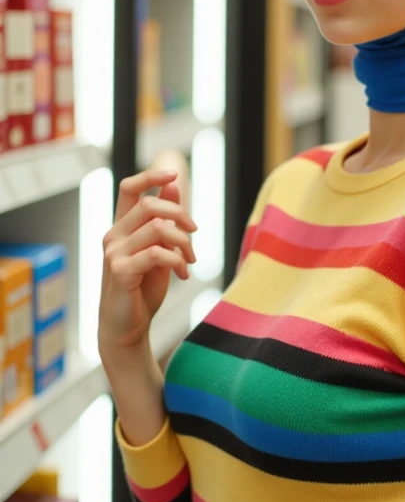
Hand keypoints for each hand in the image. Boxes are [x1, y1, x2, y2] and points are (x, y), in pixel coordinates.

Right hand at [98, 170, 196, 356]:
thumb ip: (164, 221)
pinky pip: (156, 253)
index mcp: (122, 226)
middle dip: (180, 214)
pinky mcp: (120, 271)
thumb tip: (174, 184)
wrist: (127, 328)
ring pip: (158, 228)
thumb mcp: (160, 250)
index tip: (174, 173)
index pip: (129, 187)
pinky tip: (183, 274)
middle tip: (194, 231)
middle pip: (149, 204)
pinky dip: (176, 260)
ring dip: (183, 243)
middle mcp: (114, 235)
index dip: (150, 175)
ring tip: (190, 261)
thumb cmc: (143, 288)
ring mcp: (114, 252)